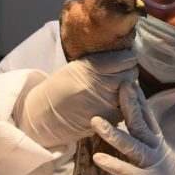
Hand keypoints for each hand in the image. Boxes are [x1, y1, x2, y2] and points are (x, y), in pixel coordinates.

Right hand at [16, 49, 137, 148]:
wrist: (43, 116)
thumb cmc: (58, 89)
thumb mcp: (75, 68)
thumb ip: (98, 62)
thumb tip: (122, 54)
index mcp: (90, 68)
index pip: (125, 59)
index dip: (130, 57)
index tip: (131, 56)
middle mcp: (99, 85)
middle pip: (131, 75)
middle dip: (130, 72)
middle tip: (125, 71)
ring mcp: (104, 104)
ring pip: (131, 93)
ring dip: (128, 90)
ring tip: (117, 87)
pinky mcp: (106, 120)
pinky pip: (124, 110)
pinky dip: (122, 106)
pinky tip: (112, 102)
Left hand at [91, 84, 174, 174]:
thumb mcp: (158, 154)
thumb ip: (146, 139)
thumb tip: (133, 122)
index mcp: (158, 142)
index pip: (148, 116)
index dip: (139, 98)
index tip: (129, 81)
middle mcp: (156, 150)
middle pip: (140, 124)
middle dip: (129, 104)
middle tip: (119, 86)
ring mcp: (152, 165)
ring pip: (131, 145)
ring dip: (112, 133)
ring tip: (95, 121)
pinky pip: (128, 172)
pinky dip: (113, 164)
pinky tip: (98, 158)